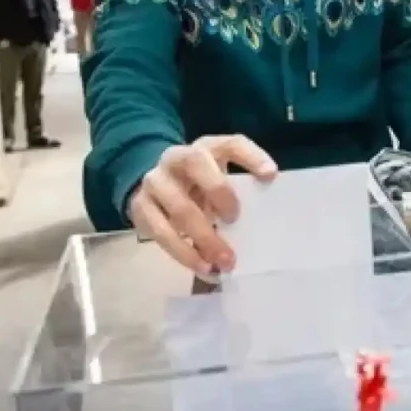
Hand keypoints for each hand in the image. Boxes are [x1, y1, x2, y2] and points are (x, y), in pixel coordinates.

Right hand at [128, 135, 276, 275]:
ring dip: (204, 237)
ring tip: (225, 262)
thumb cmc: (200, 181)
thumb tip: (266, 198)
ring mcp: (155, 182)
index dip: (251, 156)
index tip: (270, 175)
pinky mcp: (140, 208)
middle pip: (197, 164)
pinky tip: (203, 267)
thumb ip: (242, 184)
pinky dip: (185, 253)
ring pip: (179, 206)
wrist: (154, 182)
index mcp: (206, 147)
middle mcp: (177, 157)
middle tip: (236, 220)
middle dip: (220, 194)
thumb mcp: (221, 174)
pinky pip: (161, 233)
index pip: (232, 143)